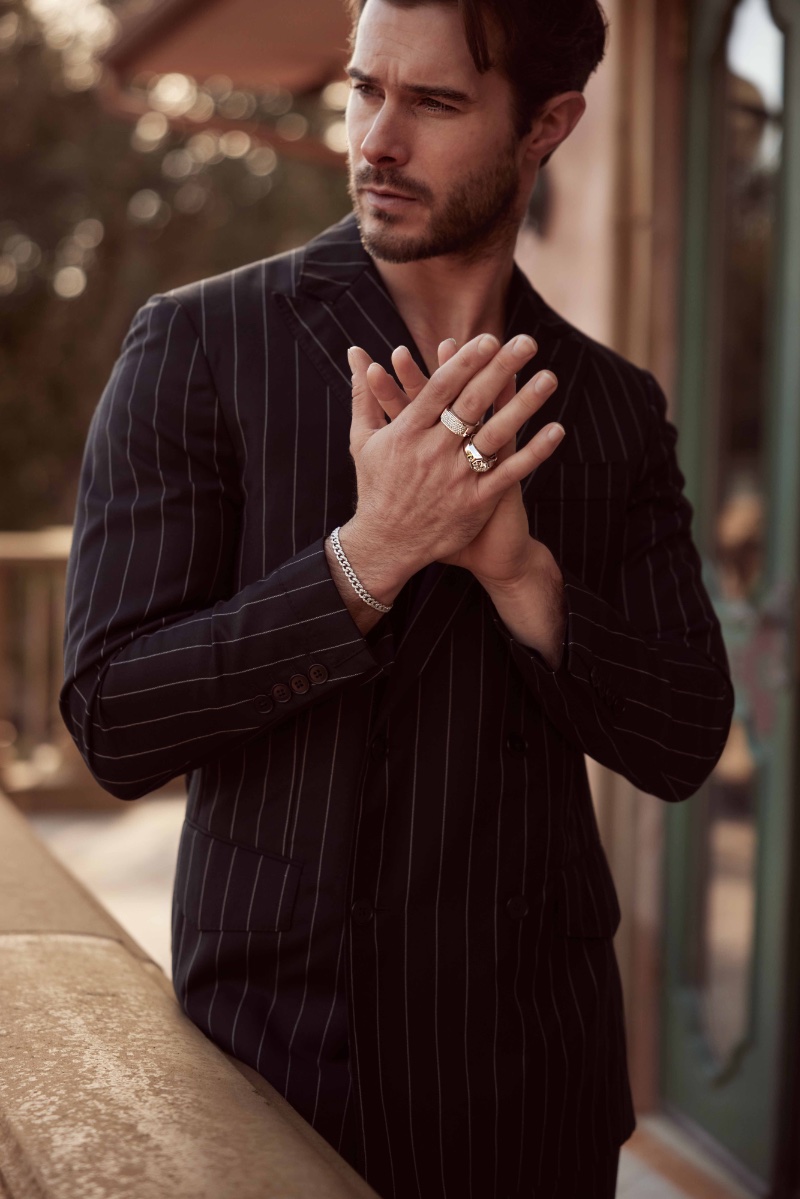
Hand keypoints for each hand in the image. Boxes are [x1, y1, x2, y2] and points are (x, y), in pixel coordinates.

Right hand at [359, 337, 563, 589]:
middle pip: (471, 403)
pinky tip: (556, 430)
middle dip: (499, 369)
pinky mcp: (475, 502)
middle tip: (526, 342)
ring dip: (524, 405)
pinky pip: (509, 473)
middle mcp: (433, 451)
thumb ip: (364, 394)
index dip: (465, 362)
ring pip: (495, 434)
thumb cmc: (375, 487)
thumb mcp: (363, 439)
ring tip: (549, 377)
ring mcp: (456, 477)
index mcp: (407, 432)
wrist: (385, 545)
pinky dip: (533, 452)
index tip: (488, 338)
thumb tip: (355, 352)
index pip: (440, 389)